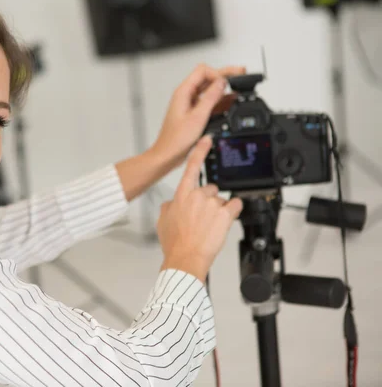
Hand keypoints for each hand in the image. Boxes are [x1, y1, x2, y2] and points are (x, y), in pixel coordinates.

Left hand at [149, 64, 245, 169]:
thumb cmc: (175, 140)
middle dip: (225, 75)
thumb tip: (221, 83)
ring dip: (224, 89)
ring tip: (240, 88)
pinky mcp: (193, 113)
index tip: (229, 82)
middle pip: (207, 78)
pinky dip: (220, 101)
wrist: (167, 155)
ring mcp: (190, 104)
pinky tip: (231, 102)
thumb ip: (210, 98)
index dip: (218, 73)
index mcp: (183, 92)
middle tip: (241, 74)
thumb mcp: (197, 117)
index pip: (203, 71)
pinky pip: (209, 102)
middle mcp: (186, 96)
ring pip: (209, 90)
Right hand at [157, 135, 242, 282]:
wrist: (185, 258)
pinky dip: (233, 212)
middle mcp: (198, 196)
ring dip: (218, 210)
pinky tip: (224, 222)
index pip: (192, 166)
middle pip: (210, 188)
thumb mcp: (162, 221)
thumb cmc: (174, 242)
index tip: (207, 139)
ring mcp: (212, 205)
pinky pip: (235, 206)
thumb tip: (171, 203)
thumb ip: (169, 206)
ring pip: (221, 201)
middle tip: (202, 218)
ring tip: (209, 227)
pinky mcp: (225, 215)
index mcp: (181, 194)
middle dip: (208, 200)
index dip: (200, 150)